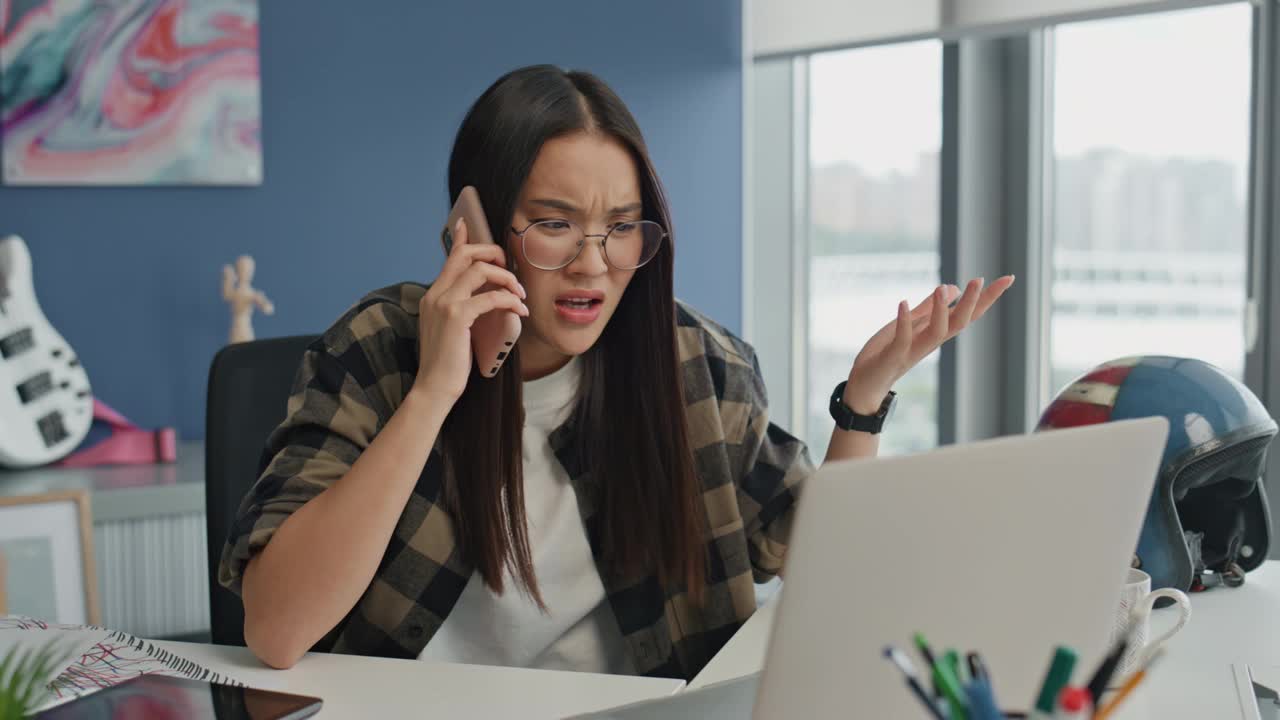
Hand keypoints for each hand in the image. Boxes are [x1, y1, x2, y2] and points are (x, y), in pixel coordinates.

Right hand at [410, 218, 528, 403]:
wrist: (435, 388)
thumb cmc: (448, 364)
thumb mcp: (453, 330)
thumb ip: (462, 309)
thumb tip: (486, 296)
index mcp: (433, 295)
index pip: (449, 257)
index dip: (461, 238)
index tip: (468, 223)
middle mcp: (436, 294)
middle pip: (466, 254)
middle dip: (493, 254)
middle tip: (511, 271)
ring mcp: (444, 303)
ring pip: (481, 270)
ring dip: (507, 278)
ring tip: (521, 296)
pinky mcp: (456, 316)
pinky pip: (490, 297)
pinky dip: (510, 300)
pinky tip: (520, 312)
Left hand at [842, 276, 1014, 413]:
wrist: (866, 384)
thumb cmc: (888, 353)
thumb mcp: (910, 324)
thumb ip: (929, 307)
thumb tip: (952, 288)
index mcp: (936, 333)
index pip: (968, 313)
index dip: (988, 298)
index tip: (1008, 278)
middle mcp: (930, 342)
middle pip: (960, 323)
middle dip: (972, 303)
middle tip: (980, 279)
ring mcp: (913, 350)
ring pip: (937, 332)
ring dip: (941, 311)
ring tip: (941, 288)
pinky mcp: (893, 356)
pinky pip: (902, 339)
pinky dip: (903, 321)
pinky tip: (903, 302)